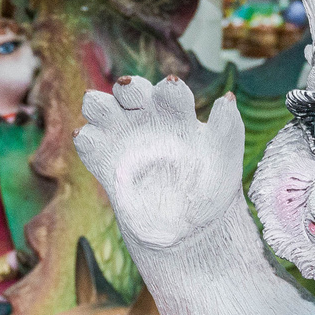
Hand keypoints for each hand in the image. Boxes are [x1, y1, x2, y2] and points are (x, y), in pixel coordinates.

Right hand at [72, 77, 243, 250]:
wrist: (187, 227)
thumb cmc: (210, 186)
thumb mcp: (225, 158)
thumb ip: (228, 128)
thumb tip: (228, 98)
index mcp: (176, 113)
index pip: (169, 91)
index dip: (169, 88)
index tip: (171, 87)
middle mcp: (146, 119)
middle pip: (129, 90)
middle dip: (129, 87)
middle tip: (130, 91)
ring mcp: (122, 139)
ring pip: (99, 107)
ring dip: (98, 104)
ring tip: (101, 109)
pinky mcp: (104, 162)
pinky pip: (88, 143)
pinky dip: (86, 138)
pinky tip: (89, 139)